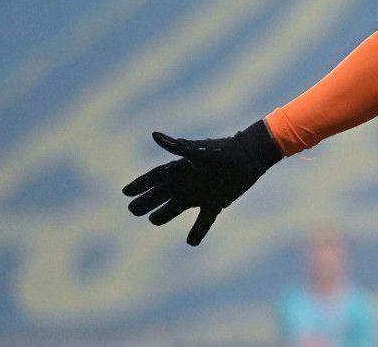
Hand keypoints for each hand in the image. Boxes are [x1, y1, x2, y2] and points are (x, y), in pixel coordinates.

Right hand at [123, 120, 282, 244]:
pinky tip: (191, 242)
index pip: (155, 177)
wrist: (252, 156)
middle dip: (147, 201)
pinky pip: (203, 220)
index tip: (125, 192)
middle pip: (161, 193)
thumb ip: (177, 147)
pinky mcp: (216, 202)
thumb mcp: (199, 152)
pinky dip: (197, 231)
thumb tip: (154, 135)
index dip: (140, 184)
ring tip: (152, 219)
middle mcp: (188, 182)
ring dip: (164, 214)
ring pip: (176, 207)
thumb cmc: (225, 151)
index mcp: (182, 169)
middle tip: (133, 209)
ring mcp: (201, 193)